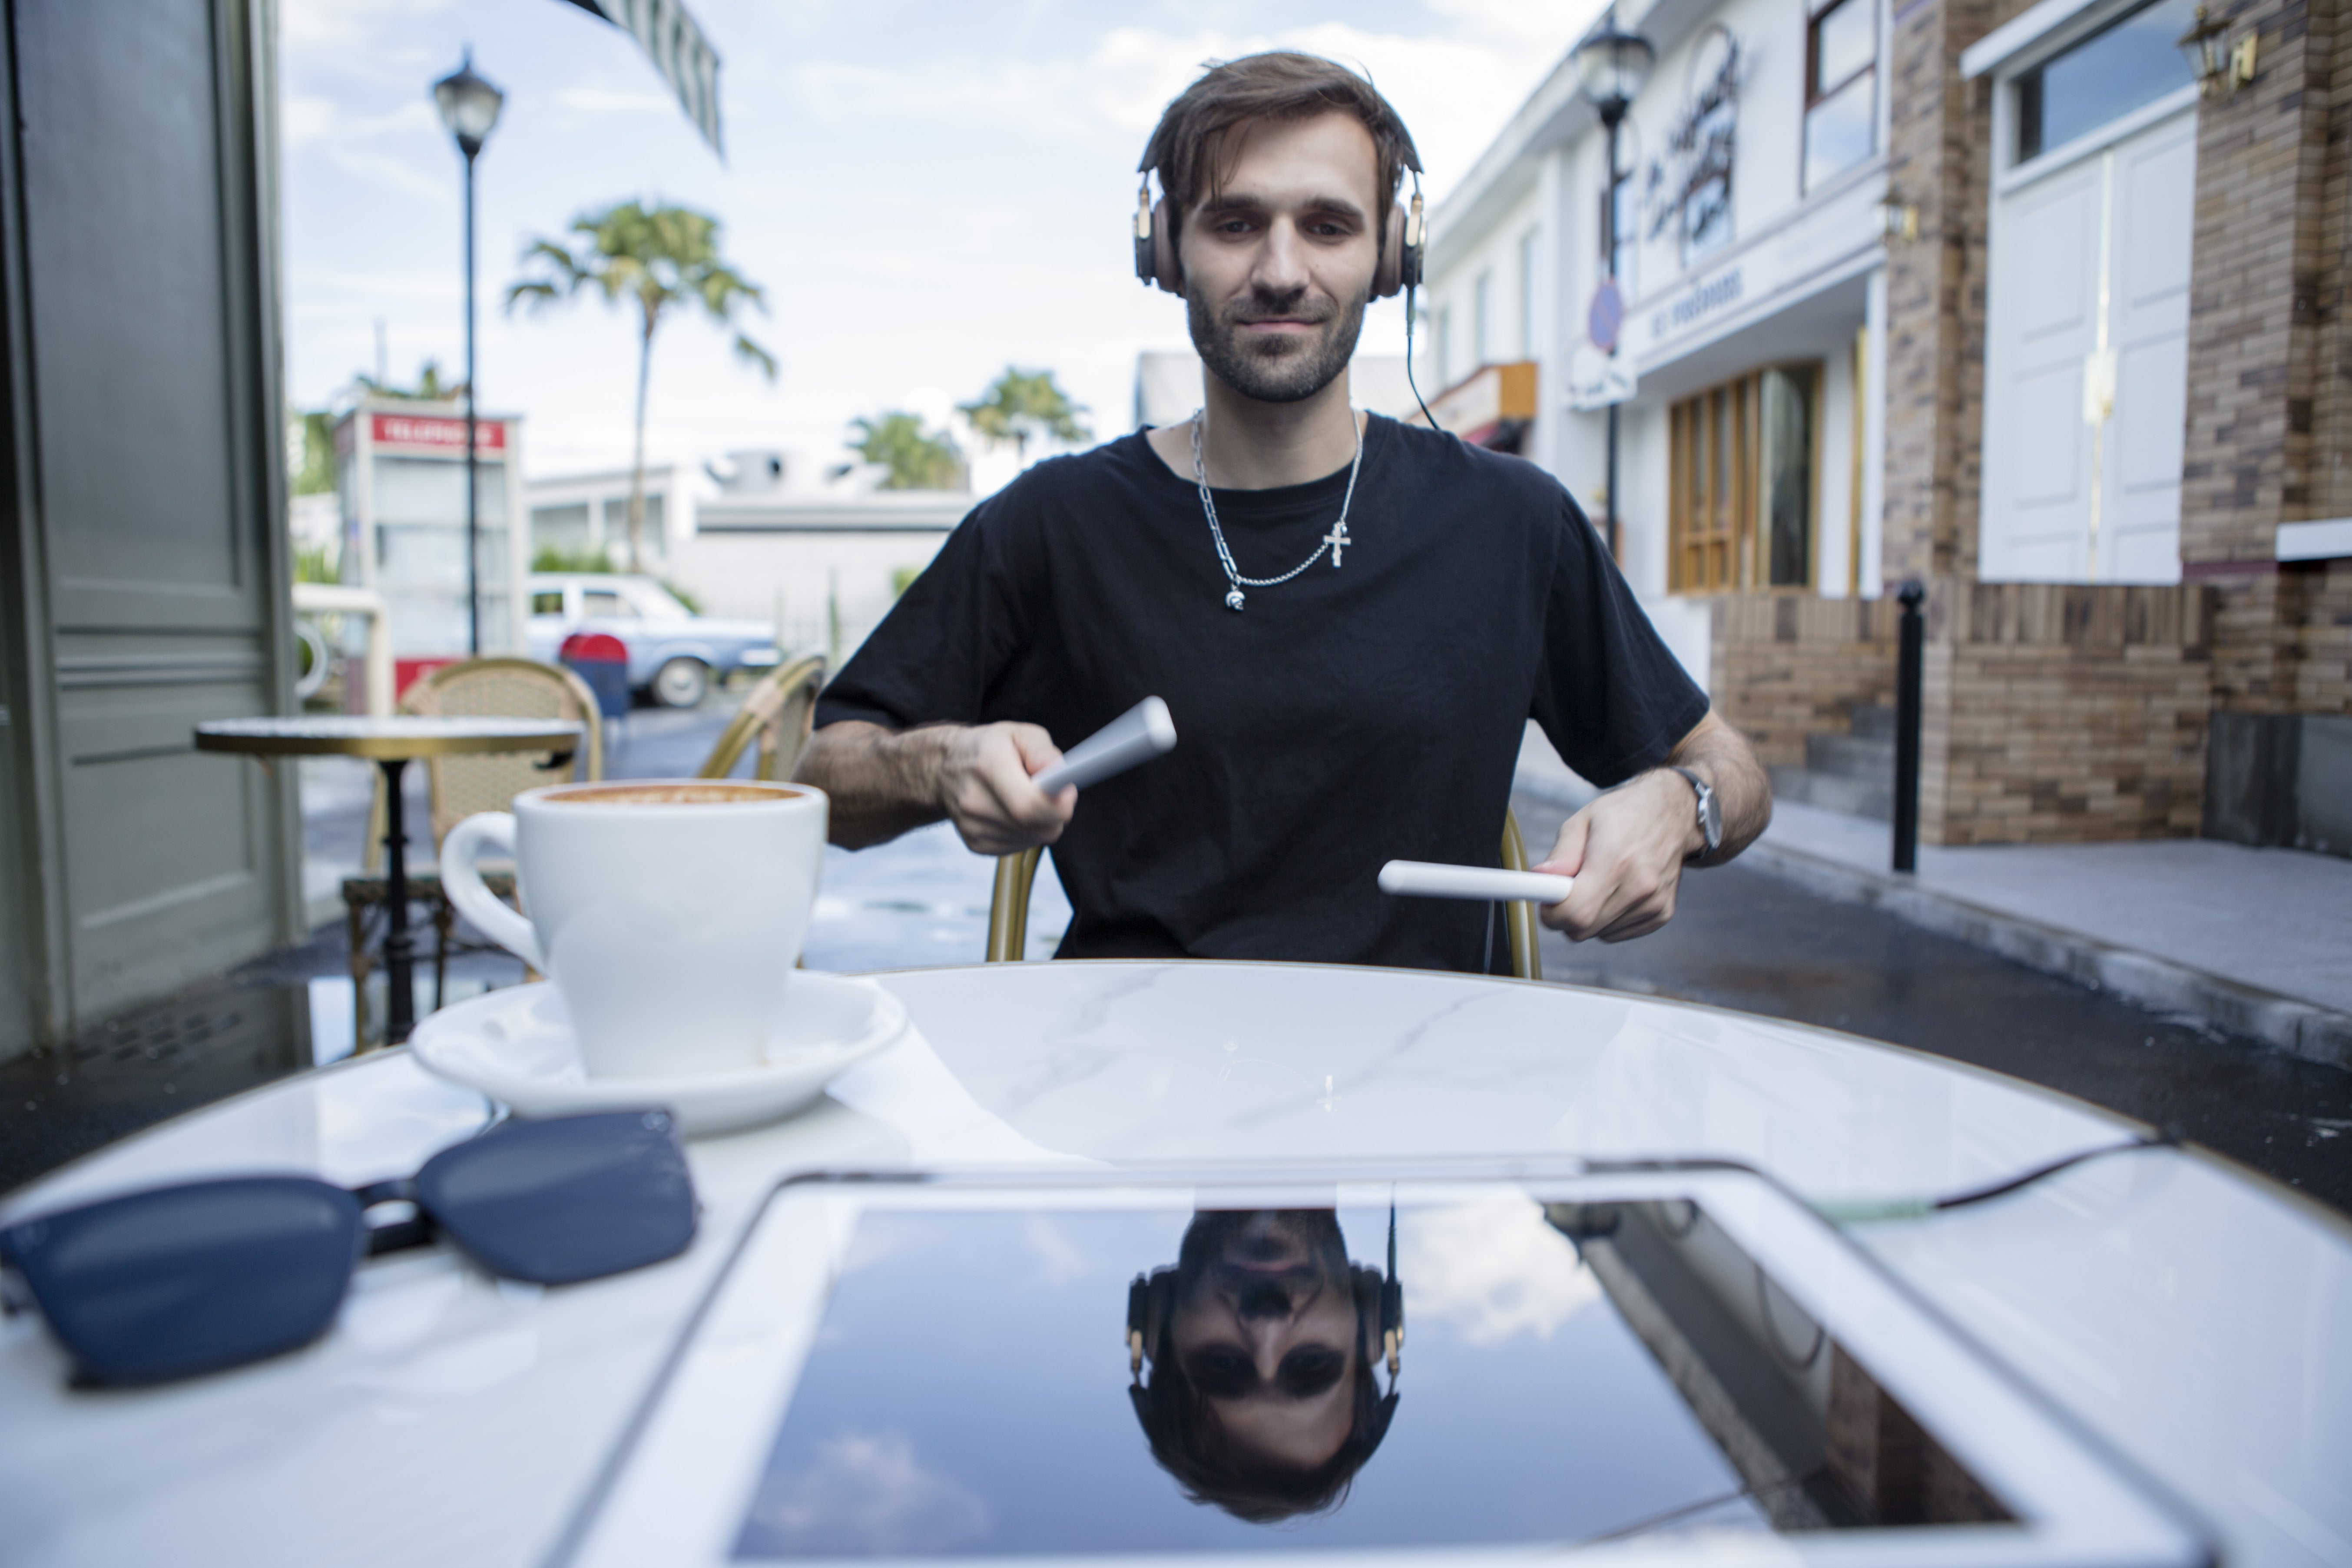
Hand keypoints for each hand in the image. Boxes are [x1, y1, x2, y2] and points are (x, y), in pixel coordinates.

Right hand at [935, 722, 1076, 855]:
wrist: (944, 769)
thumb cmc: (989, 748)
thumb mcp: (1019, 733)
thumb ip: (1042, 751)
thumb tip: (1058, 773)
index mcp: (987, 766)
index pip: (1029, 805)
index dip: (1058, 805)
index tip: (1067, 791)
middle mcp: (974, 800)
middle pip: (1037, 826)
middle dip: (1056, 813)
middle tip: (1054, 793)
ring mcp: (973, 826)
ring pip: (1033, 839)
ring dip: (1042, 822)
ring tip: (1029, 798)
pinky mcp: (976, 844)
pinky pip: (1020, 846)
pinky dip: (1027, 831)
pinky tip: (1015, 813)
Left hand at [1533, 769, 1703, 942]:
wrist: (1672, 815)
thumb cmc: (1624, 816)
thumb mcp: (1583, 821)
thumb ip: (1561, 854)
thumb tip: (1541, 878)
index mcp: (1616, 861)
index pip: (1576, 913)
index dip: (1552, 914)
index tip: (1548, 901)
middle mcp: (1640, 886)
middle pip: (1583, 930)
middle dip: (1566, 915)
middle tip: (1569, 889)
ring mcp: (1654, 904)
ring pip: (1599, 934)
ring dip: (1589, 916)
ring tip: (1599, 883)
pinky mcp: (1662, 914)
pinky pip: (1617, 933)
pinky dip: (1608, 920)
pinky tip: (1616, 892)